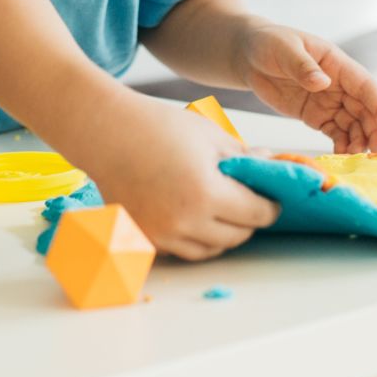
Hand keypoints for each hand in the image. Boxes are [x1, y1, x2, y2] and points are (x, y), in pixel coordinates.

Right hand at [79, 96, 279, 260]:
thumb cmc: (156, 126)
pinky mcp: (145, 238)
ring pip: (211, 249)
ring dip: (223, 233)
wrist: (104, 132)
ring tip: (222, 208)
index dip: (270, 206)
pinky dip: (195, 238)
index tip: (271, 199)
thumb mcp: (208, 135)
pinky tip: (194, 214)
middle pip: (237, 237)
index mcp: (206, 193)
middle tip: (248, 201)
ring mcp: (162, 234)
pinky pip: (182, 250)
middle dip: (249, 220)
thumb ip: (243, 156)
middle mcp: (184, 222)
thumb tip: (270, 164)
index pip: (256, 214)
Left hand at [235, 23, 376, 154]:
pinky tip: (343, 159)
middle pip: (364, 109)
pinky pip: (335, 133)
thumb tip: (323, 83)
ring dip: (359, 142)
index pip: (365, 85)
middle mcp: (338, 83)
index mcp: (336, 63)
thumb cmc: (269, 44)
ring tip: (357, 161)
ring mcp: (329, 101)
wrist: (249, 56)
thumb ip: (302, 66)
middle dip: (374, 131)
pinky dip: (342, 146)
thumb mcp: (284, 50)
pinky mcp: (316, 116)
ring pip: (353, 124)